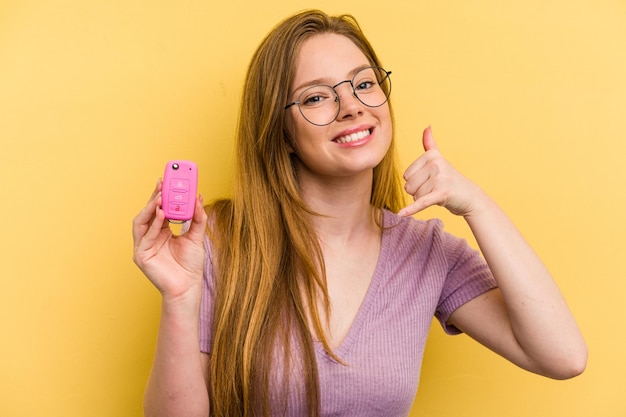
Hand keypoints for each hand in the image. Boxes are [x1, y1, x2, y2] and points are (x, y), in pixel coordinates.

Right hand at [132, 179, 208, 299]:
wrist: (188, 286)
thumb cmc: (190, 265)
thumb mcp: (196, 236)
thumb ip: (197, 218)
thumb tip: (198, 197)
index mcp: (161, 231)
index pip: (158, 209)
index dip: (161, 194)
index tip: (167, 179)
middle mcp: (150, 237)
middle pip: (148, 212)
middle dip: (154, 197)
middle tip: (162, 184)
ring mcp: (143, 246)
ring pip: (141, 222)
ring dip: (150, 208)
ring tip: (160, 197)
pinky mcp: (141, 256)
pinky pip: (145, 236)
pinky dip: (153, 224)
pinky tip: (162, 214)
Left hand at [398, 126, 484, 217]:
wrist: (470, 197)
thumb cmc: (450, 180)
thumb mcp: (439, 160)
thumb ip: (431, 145)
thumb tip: (427, 127)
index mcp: (431, 155)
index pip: (406, 175)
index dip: (417, 182)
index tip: (431, 181)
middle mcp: (435, 164)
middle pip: (409, 186)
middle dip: (419, 192)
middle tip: (435, 189)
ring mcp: (439, 178)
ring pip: (415, 196)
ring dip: (425, 200)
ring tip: (438, 194)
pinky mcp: (441, 193)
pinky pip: (421, 202)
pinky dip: (411, 210)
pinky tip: (401, 214)